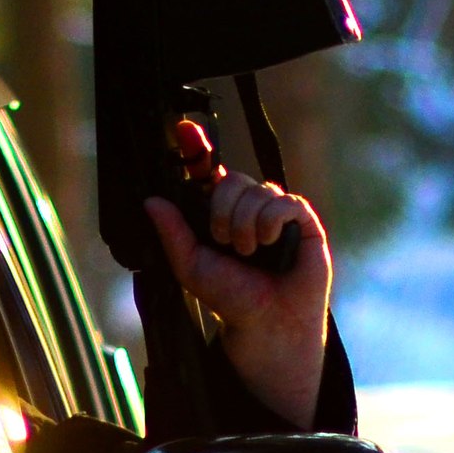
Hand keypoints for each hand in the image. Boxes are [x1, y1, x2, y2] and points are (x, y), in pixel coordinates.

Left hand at [143, 120, 330, 429]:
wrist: (265, 322)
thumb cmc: (230, 297)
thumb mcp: (191, 265)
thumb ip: (172, 233)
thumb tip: (150, 201)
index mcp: (219, 211)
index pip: (207, 171)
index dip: (197, 148)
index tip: (183, 130)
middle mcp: (248, 205)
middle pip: (230, 179)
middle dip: (221, 212)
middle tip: (224, 243)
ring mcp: (275, 210)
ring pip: (256, 191)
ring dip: (245, 227)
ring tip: (250, 254)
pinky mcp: (302, 219)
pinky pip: (282, 203)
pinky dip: (270, 224)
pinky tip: (273, 245)